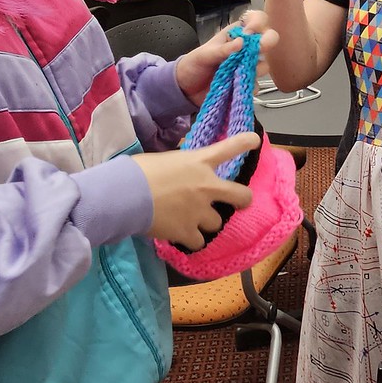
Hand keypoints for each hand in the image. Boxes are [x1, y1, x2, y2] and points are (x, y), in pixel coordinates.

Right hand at [137, 133, 257, 249]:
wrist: (127, 194)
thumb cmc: (138, 171)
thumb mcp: (164, 160)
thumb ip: (178, 168)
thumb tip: (176, 176)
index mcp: (198, 162)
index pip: (228, 148)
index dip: (244, 142)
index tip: (254, 140)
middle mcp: (206, 186)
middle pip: (241, 195)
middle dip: (243, 200)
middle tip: (240, 202)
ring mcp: (200, 211)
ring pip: (217, 223)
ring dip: (206, 222)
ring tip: (191, 221)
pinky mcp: (189, 231)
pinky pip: (199, 242)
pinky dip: (191, 240)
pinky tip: (181, 236)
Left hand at [175, 10, 277, 103]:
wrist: (187, 89)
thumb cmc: (194, 65)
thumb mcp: (204, 54)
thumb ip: (222, 49)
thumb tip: (241, 42)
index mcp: (235, 34)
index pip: (256, 19)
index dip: (258, 22)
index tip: (251, 31)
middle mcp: (245, 49)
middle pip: (268, 39)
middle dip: (268, 41)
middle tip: (260, 48)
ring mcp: (247, 66)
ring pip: (264, 64)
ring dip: (256, 68)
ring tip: (238, 73)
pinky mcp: (245, 84)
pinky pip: (256, 85)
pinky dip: (248, 86)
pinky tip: (236, 87)